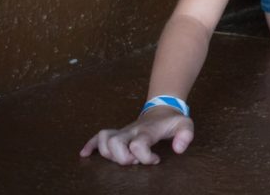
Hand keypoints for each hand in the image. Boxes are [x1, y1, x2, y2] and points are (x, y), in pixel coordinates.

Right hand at [79, 106, 193, 164]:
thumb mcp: (185, 125)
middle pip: (115, 143)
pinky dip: (90, 146)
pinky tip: (84, 155)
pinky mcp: (116, 133)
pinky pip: (98, 137)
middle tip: (136, 161)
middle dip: (123, 158)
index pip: (138, 144)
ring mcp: (122, 131)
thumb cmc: (172, 121)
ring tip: (124, 158)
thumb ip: (185, 135)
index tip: (156, 159)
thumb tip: (178, 149)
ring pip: (104, 141)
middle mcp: (131, 130)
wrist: (162, 109)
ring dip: (109, 155)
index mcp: (147, 130)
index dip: (145, 157)